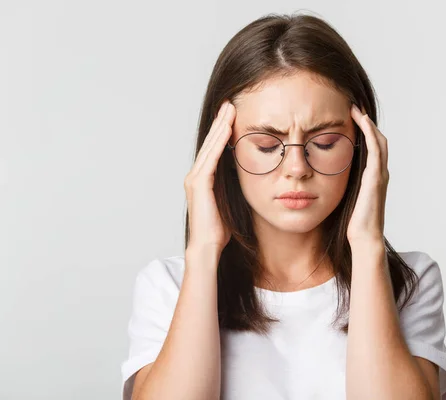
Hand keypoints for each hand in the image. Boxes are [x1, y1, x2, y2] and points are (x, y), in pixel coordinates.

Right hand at [184, 100, 235, 254]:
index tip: (233, 116)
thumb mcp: (228, 201)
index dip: (222, 132)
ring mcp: (195, 179)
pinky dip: (218, 143)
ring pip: (210, 147)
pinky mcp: (199, 184)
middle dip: (220, 123)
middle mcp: (196, 176)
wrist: (207, 246)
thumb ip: (232, 187)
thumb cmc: (219, 229)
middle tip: (230, 104)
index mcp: (203, 180)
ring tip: (229, 110)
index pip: (214, 150)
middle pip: (210, 144)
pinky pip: (211, 158)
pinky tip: (226, 130)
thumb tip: (245, 177)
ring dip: (220, 127)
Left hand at [347, 104, 388, 245]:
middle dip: (367, 122)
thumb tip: (324, 176)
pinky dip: (370, 132)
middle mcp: (380, 173)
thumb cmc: (353, 223)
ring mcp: (380, 174)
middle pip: (378, 139)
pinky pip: (375, 149)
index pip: (371, 147)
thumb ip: (341, 184)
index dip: (363, 131)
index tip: (350, 118)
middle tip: (353, 107)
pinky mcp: (376, 177)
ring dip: (368, 123)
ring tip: (356, 109)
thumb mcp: (345, 197)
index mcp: (373, 177)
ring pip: (379, 140)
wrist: (364, 238)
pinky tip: (361, 120)